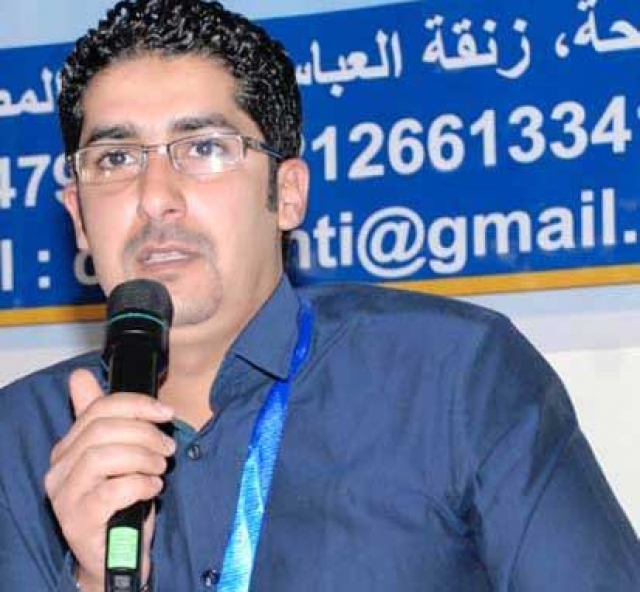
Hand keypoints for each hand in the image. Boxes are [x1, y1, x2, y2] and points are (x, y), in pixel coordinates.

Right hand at [44, 369, 174, 591]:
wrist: (116, 553)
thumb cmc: (121, 500)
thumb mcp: (118, 455)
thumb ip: (106, 417)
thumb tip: (80, 376)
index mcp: (69, 446)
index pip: (98, 408)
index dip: (137, 404)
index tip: (167, 413)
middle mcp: (59, 468)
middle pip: (103, 429)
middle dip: (145, 433)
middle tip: (168, 450)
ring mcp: (64, 496)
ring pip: (103, 456)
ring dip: (143, 458)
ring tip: (160, 470)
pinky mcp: (77, 520)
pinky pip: (111, 491)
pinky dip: (140, 484)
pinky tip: (153, 489)